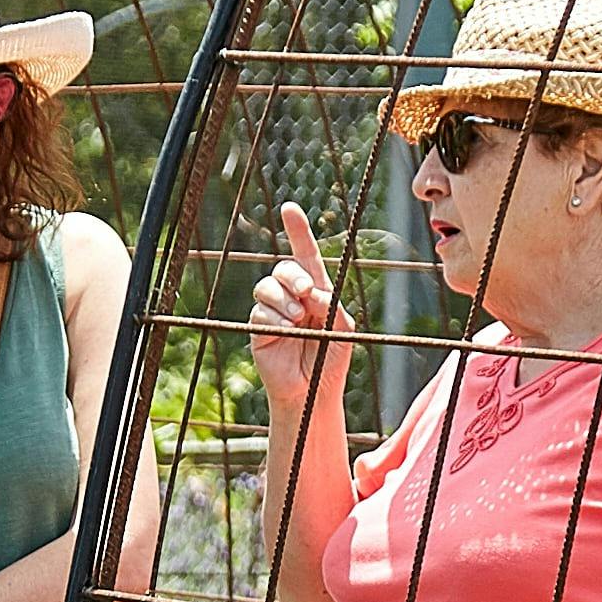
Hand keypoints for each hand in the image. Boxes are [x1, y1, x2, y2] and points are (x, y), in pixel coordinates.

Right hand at [249, 201, 343, 394]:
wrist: (314, 393)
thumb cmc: (331, 361)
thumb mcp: (343, 329)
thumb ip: (331, 305)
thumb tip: (311, 291)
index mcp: (316, 292)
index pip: (305, 255)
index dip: (298, 231)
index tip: (289, 209)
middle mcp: (292, 298)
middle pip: (284, 268)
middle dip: (295, 276)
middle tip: (308, 293)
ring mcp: (273, 312)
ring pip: (267, 286)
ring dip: (284, 299)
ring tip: (297, 320)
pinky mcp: (258, 328)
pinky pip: (260, 311)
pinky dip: (275, 318)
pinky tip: (286, 331)